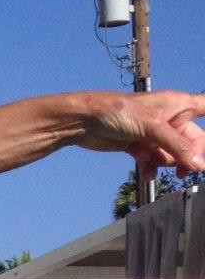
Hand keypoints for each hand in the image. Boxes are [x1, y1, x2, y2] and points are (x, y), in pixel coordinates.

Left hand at [74, 89, 204, 173]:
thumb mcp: (153, 128)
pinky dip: (151, 167)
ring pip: (173, 154)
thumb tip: (198, 165)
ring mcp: (155, 133)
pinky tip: (146, 174)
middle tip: (184, 173)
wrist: (85, 122)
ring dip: (166, 163)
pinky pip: (154, 160)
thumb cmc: (119, 112)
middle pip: (193, 140)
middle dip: (189, 157)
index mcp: (179, 104)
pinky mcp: (140, 145)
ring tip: (154, 164)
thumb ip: (177, 147)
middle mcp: (170, 118)